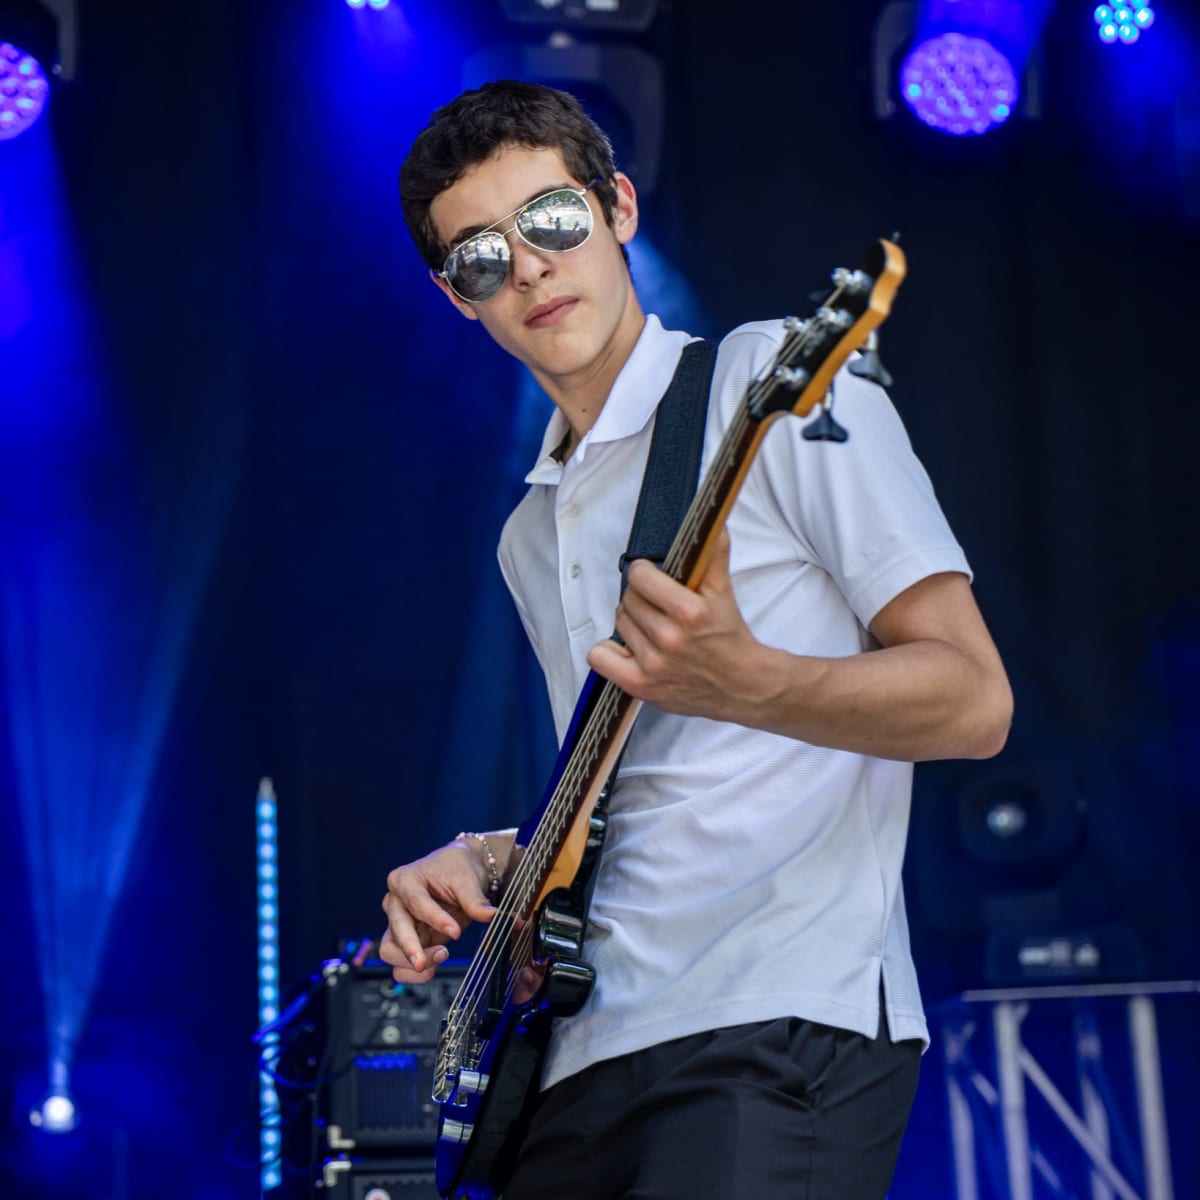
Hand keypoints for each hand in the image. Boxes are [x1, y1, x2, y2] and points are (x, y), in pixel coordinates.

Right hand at [379, 840, 496, 983]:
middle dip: (411, 948)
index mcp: (405, 880)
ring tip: (441, 957)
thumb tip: (491, 916)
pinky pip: (401, 964)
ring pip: (390, 951)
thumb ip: (475, 900)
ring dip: (411, 963)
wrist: (459, 871)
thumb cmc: (457, 868)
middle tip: (430, 961)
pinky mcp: (408, 941)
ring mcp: (399, 924)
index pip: (416, 902)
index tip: (455, 932)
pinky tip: (434, 968)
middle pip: (395, 930)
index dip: (435, 919)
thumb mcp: (467, 879)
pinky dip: (414, 973)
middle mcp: (395, 902)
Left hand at [586, 528, 771, 723]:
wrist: (742, 685)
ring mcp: (653, 664)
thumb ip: (714, 553)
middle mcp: (670, 639)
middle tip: (657, 606)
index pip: (640, 577)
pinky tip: (629, 648)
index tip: (652, 578)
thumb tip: (712, 521)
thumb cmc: (729, 638)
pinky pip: (600, 657)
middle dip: (641, 598)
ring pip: (619, 623)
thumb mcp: (724, 592)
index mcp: (689, 612)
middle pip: (628, 600)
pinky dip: (609, 651)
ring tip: (651, 627)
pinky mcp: (641, 685)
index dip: (644, 574)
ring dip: (631, 622)